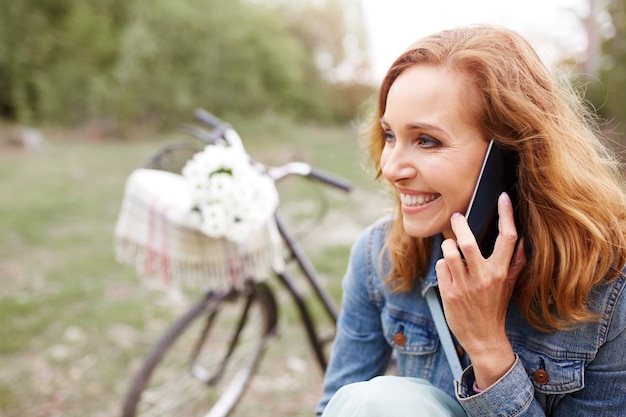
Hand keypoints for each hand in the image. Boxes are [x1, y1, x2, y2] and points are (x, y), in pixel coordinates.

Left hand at [435, 192, 525, 388]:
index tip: (503, 198)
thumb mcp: (509, 285)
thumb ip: (514, 262)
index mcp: (501, 272)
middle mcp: (483, 277)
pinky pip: (441, 267)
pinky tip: (448, 271)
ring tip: (450, 246)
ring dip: (448, 245)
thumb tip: (521, 239)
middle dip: (460, 226)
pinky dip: (442, 264)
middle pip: (469, 243)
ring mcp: (464, 286)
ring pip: (449, 253)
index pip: (508, 238)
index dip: (506, 215)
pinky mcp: (448, 293)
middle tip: (456, 216)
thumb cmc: (495, 307)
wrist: (483, 338)